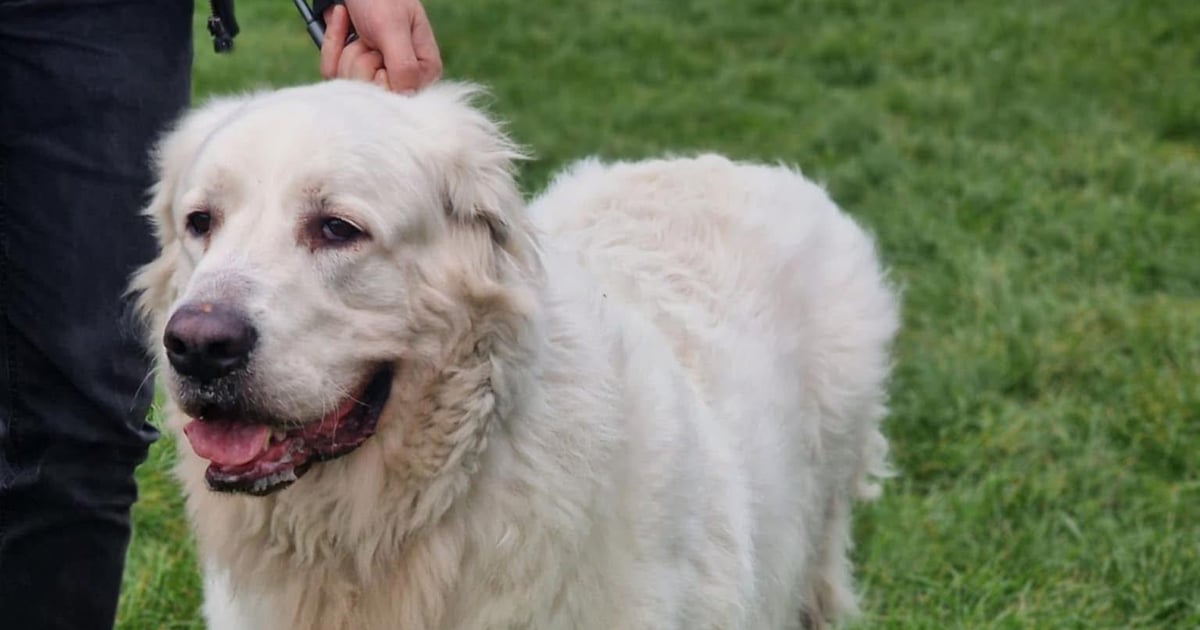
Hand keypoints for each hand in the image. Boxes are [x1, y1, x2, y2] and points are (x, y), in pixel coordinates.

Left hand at [319, 0, 441, 92]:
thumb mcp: (392, 27)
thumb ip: (403, 65)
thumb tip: (407, 98)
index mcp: (424, 70)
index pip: (398, 96)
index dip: (380, 76)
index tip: (379, 51)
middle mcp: (402, 76)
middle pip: (371, 92)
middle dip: (359, 59)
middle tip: (366, 35)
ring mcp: (376, 72)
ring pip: (350, 83)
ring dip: (344, 48)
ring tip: (356, 26)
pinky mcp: (354, 66)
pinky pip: (333, 72)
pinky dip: (332, 43)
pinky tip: (342, 22)